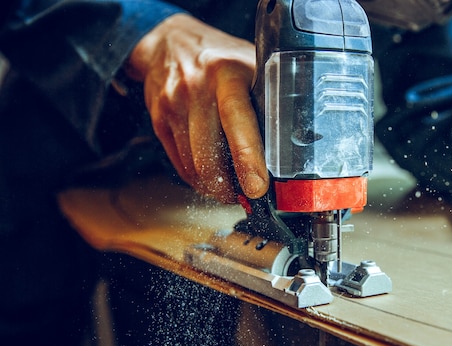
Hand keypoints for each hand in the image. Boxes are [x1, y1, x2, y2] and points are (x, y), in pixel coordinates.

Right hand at [126, 13, 268, 202]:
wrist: (170, 42)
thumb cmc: (222, 59)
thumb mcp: (252, 65)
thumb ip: (268, 98)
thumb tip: (292, 146)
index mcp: (226, 73)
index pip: (236, 121)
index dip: (247, 158)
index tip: (257, 188)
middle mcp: (195, 89)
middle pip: (209, 155)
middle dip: (229, 187)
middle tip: (248, 197)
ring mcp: (172, 106)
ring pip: (194, 166)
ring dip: (215, 187)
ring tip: (232, 191)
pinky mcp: (158, 121)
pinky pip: (180, 164)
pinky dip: (199, 180)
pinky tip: (213, 180)